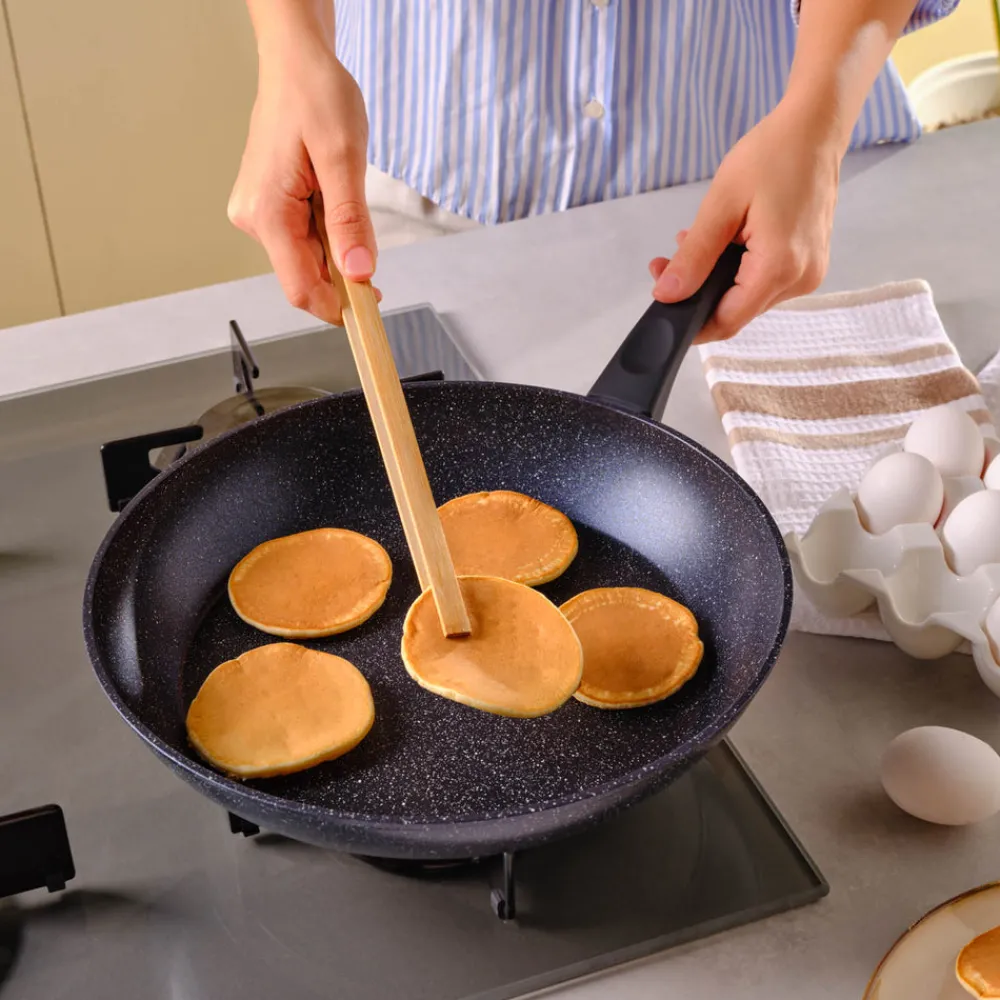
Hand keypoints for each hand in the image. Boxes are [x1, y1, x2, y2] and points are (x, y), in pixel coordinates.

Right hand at [228, 38, 377, 323]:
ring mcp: (259, 215)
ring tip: (340, 191)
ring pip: (309, 258)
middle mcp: (254, 219)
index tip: (373, 311)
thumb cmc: (315, 95)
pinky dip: (328, 229)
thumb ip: (350, 222)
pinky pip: (305, 238)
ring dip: (337, 243)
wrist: (296, 62)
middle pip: (307, 276)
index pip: (302, 289)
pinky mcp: (269, 208)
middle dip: (343, 269)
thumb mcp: (343, 158)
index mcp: (267, 212)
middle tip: (365, 233)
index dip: (339, 308)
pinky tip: (330, 194)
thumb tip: (359, 272)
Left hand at [649, 98, 840, 342]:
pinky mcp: (809, 263)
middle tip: (666, 262)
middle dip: (697, 294)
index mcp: (779, 268)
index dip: (690, 321)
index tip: (662, 302)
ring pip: (748, 297)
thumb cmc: (771, 155)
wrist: (815, 128)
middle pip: (737, 310)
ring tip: (691, 244)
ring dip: (715, 279)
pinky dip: (737, 270)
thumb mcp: (721, 205)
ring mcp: (808, 274)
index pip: (727, 321)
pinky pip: (765, 281)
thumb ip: (694, 257)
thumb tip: (667, 295)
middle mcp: (800, 280)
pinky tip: (722, 243)